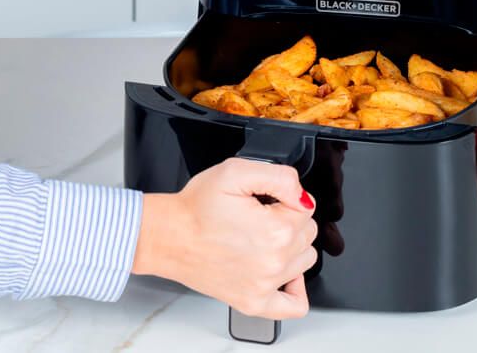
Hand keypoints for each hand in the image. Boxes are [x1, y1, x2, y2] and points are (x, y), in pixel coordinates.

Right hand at [131, 158, 318, 319]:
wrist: (168, 237)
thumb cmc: (195, 208)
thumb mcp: (235, 172)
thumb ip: (280, 177)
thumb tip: (302, 194)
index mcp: (276, 229)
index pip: (306, 207)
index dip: (285, 198)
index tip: (265, 200)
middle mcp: (275, 261)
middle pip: (308, 233)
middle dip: (288, 220)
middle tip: (258, 217)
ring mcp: (266, 285)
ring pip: (305, 260)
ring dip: (291, 247)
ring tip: (262, 239)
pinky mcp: (254, 302)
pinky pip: (294, 305)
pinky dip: (295, 288)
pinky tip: (282, 273)